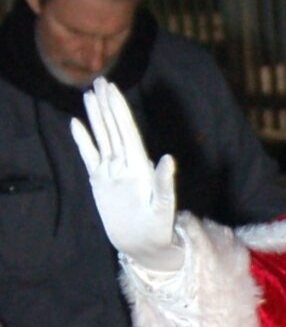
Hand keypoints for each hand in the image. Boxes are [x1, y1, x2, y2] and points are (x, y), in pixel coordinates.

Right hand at [68, 78, 183, 275]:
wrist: (143, 245)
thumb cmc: (158, 228)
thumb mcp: (163, 207)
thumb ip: (164, 183)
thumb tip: (168, 158)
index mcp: (139, 165)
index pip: (127, 131)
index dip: (120, 109)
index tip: (113, 89)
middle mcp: (125, 163)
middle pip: (114, 128)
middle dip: (107, 105)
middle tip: (99, 80)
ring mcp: (112, 171)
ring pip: (102, 137)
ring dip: (96, 117)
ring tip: (88, 95)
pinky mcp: (100, 181)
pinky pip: (90, 156)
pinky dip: (83, 141)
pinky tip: (76, 125)